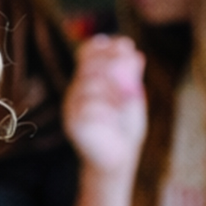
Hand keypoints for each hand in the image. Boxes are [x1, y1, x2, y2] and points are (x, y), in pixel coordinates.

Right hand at [64, 35, 147, 175]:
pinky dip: (107, 110)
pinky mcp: (74, 124)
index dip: (104, 46)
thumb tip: (130, 48)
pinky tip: (114, 118)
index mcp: (88, 81)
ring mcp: (72, 108)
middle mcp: (75, 92)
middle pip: (89, 65)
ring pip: (90, 85)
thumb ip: (130, 74)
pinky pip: (89, 108)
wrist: (118, 160)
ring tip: (126, 102)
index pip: (87, 53)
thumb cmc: (124, 127)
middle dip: (113, 62)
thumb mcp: (131, 96)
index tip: (126, 45)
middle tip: (133, 67)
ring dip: (113, 89)